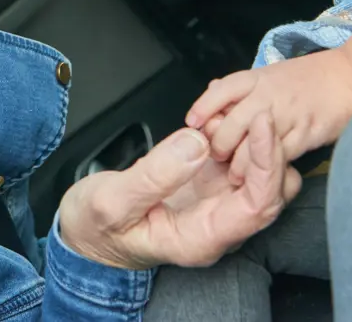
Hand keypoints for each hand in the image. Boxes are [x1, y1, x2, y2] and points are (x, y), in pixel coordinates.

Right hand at [57, 113, 300, 269]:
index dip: (267, 164)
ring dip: (249, 142)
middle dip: (267, 149)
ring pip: (257, 174)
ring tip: (217, 116)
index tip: (261, 125)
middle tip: (248, 112)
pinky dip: (232, 136)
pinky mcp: (203, 186)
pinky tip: (212, 117)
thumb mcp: (111, 201)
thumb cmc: (94, 228)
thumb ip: (153, 176)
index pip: (258, 206)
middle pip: (269, 192)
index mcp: (200, 239)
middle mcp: (215, 226)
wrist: (81, 233)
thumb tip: (196, 144)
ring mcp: (212, 205)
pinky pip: (235, 161)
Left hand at [186, 50, 351, 175]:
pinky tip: (259, 178)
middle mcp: (267, 95)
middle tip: (214, 157)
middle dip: (218, 144)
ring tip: (233, 174)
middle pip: (230, 123)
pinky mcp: (304, 134)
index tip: (191, 123)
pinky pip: (276, 157)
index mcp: (257, 78)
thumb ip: (244, 86)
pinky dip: (264, 170)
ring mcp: (285, 115)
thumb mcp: (273, 73)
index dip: (203, 107)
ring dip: (237, 163)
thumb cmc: (313, 78)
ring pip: (249, 145)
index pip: (221, 90)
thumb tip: (213, 90)